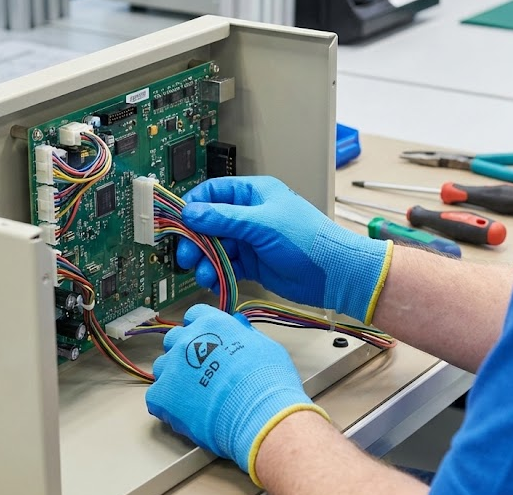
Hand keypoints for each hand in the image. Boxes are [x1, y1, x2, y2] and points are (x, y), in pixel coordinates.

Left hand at [145, 304, 329, 486]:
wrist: (259, 415)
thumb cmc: (268, 382)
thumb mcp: (265, 346)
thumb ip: (245, 334)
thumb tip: (238, 326)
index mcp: (211, 324)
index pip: (195, 316)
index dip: (201, 329)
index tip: (208, 341)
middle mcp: (186, 340)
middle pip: (174, 339)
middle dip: (185, 351)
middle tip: (201, 370)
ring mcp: (172, 368)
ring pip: (163, 367)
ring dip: (174, 377)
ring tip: (194, 395)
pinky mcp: (162, 396)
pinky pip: (156, 397)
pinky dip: (167, 404)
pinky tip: (185, 413)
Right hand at [178, 176, 392, 323]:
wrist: (335, 273)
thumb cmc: (307, 240)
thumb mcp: (261, 224)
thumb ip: (223, 218)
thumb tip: (191, 212)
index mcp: (253, 194)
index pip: (213, 193)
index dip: (193, 207)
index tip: (177, 223)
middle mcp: (250, 214)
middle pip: (210, 223)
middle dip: (196, 240)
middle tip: (186, 256)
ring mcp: (252, 239)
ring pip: (217, 247)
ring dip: (206, 261)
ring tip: (203, 274)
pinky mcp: (254, 263)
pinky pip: (228, 265)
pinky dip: (218, 274)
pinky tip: (214, 282)